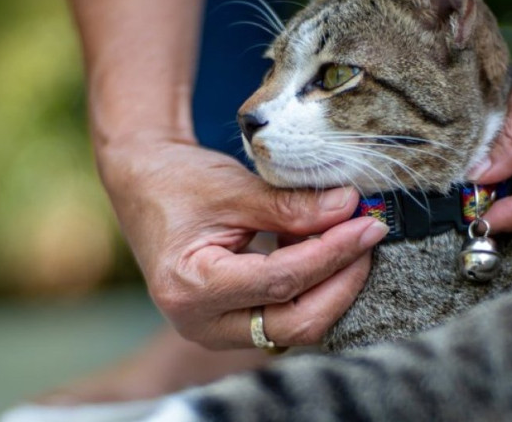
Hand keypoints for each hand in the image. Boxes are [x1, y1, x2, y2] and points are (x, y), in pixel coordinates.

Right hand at [98, 136, 387, 348]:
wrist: (143, 185)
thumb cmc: (177, 183)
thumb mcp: (234, 188)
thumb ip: (291, 205)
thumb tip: (349, 208)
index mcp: (190, 288)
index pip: (281, 282)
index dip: (331, 254)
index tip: (367, 225)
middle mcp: (201, 323)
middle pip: (294, 323)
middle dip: (341, 282)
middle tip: (368, 235)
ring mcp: (217, 329)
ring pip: (295, 326)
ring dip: (332, 285)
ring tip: (350, 235)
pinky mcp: (233, 323)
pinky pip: (287, 316)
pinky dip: (314, 286)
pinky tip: (327, 248)